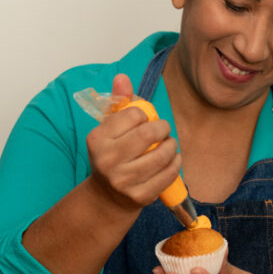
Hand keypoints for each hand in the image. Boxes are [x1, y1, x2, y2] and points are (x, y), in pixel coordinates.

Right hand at [86, 74, 181, 212]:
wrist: (106, 196)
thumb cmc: (112, 155)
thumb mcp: (109, 129)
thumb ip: (118, 102)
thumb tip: (123, 77)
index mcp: (97, 140)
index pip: (132, 115)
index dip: (144, 115)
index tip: (144, 120)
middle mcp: (107, 161)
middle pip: (148, 134)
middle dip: (162, 128)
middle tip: (163, 130)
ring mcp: (123, 181)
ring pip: (162, 155)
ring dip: (172, 146)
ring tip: (169, 145)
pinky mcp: (139, 196)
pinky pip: (168, 175)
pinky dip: (176, 164)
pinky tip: (172, 160)